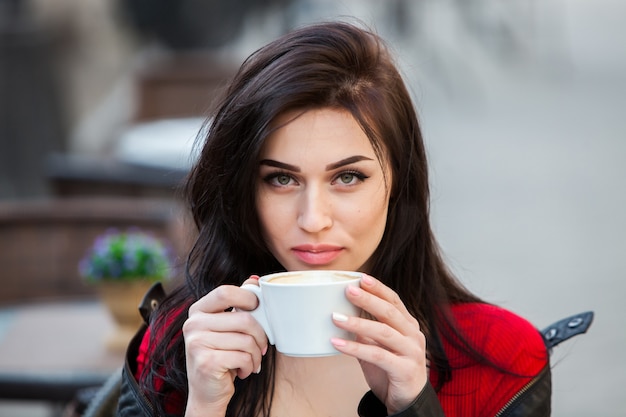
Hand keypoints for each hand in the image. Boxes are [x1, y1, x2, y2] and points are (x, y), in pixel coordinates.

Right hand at [183, 277, 267, 415]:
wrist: (207, 392)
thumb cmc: (221, 355)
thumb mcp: (226, 327)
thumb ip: (237, 303)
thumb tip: (254, 279)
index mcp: (197, 311)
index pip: (225, 292)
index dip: (247, 297)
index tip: (257, 307)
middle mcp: (192, 324)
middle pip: (243, 318)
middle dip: (260, 335)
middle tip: (262, 346)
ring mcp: (197, 343)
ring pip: (246, 340)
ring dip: (255, 354)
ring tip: (251, 361)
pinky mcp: (206, 362)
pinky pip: (243, 357)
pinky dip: (249, 366)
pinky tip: (243, 370)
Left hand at [331, 274, 427, 414]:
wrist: (408, 402)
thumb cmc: (391, 370)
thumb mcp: (378, 346)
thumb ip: (366, 331)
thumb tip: (342, 313)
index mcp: (408, 325)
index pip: (394, 301)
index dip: (378, 288)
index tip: (361, 278)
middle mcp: (413, 335)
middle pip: (389, 312)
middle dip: (368, 299)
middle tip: (348, 290)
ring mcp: (412, 352)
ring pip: (383, 332)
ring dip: (357, 323)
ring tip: (335, 317)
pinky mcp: (405, 369)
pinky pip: (377, 355)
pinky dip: (355, 348)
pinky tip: (338, 343)